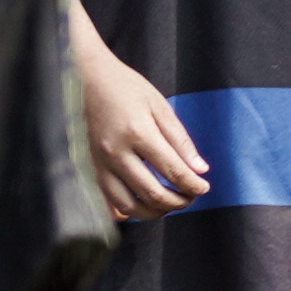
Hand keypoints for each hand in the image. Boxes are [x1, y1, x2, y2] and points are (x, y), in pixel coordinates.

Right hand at [65, 9, 212, 223]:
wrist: (86, 79)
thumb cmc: (126, 88)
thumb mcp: (159, 106)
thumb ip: (180, 140)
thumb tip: (199, 169)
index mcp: (138, 133)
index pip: (172, 171)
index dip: (192, 185)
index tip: (204, 187)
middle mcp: (116, 153)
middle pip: (152, 193)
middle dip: (178, 202)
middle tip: (191, 197)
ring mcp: (100, 164)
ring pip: (128, 205)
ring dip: (155, 212)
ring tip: (170, 203)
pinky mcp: (90, 169)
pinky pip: (108, 202)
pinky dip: (128, 210)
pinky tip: (142, 203)